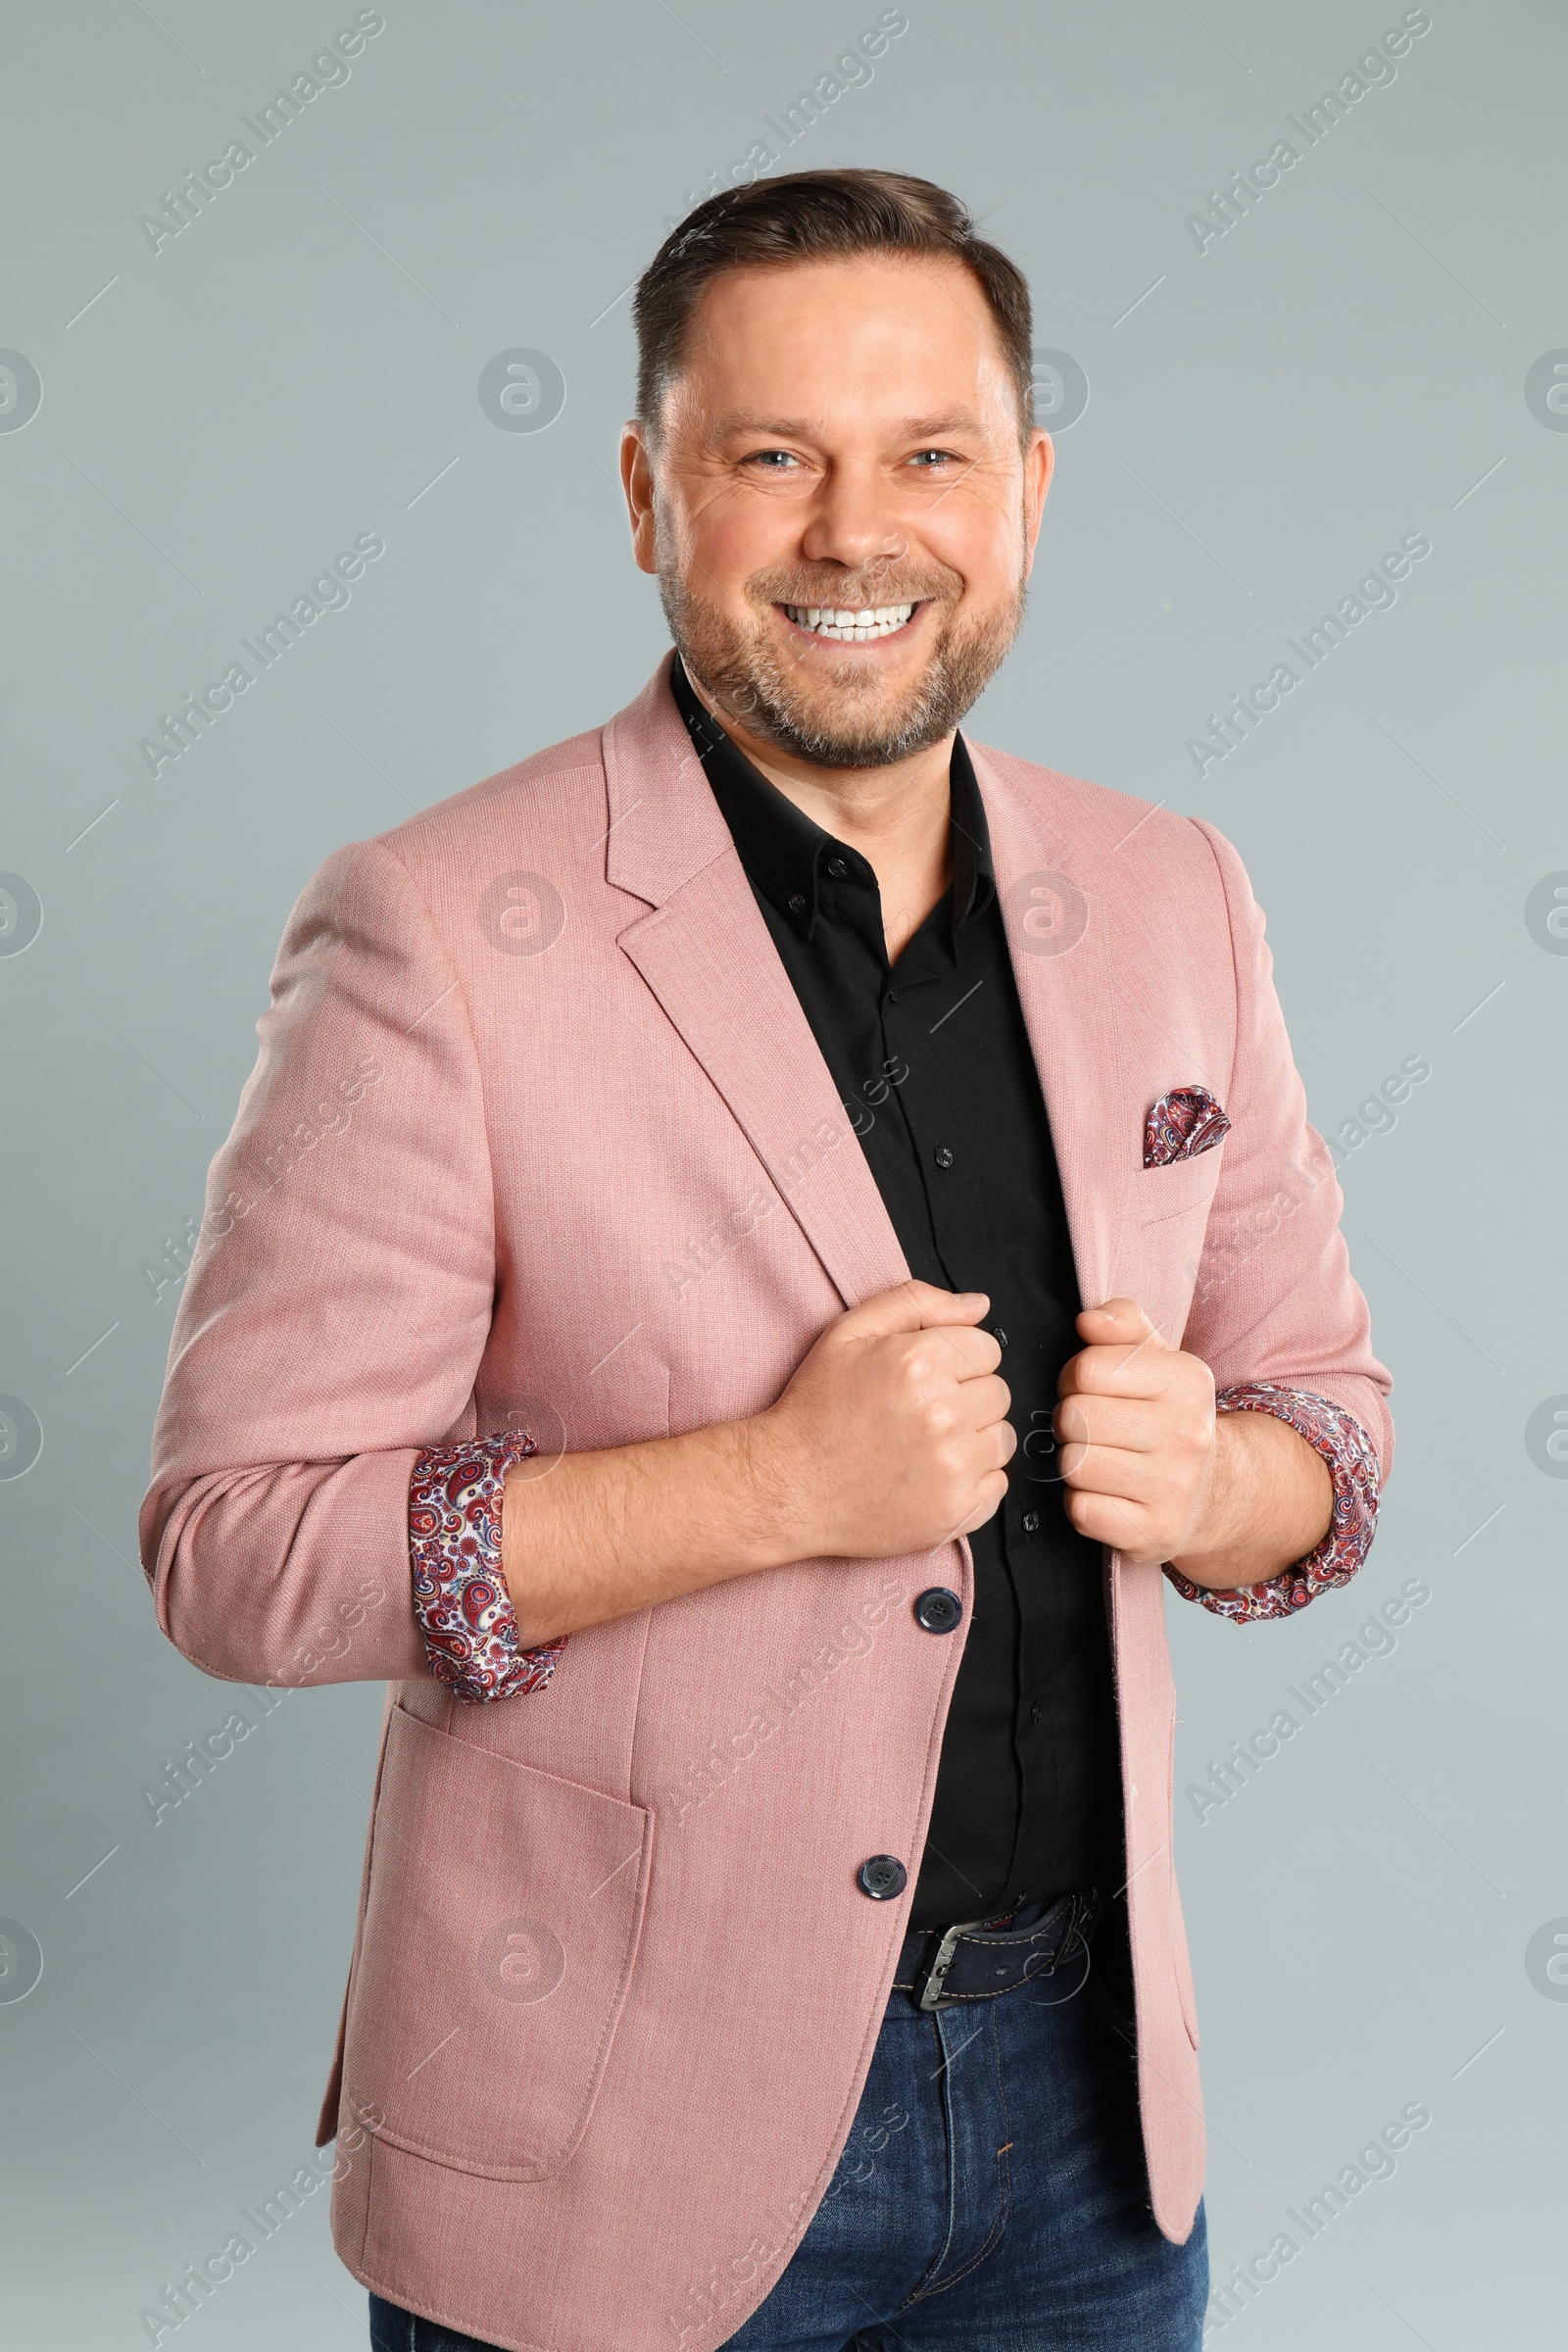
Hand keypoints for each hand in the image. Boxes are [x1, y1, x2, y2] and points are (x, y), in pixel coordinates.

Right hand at [756, 1280, 1014, 1558]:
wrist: (789, 1484)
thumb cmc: (815, 1411)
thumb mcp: (849, 1332)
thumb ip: (917, 1303)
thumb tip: (977, 1305)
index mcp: (920, 1361)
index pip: (988, 1349)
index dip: (958, 1360)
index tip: (930, 1378)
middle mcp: (942, 1412)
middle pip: (999, 1392)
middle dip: (967, 1397)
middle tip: (922, 1412)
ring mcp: (953, 1464)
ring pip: (1002, 1438)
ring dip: (974, 1439)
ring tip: (926, 1444)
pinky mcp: (956, 1509)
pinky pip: (999, 1484)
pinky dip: (974, 1480)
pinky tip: (933, 1474)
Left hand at [1054, 1298, 1217, 1563]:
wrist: (1213, 1492)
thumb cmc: (1167, 1416)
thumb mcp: (1155, 1357)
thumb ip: (1122, 1321)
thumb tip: (1089, 1321)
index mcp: (1187, 1380)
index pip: (1087, 1369)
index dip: (1076, 1378)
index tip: (1094, 1391)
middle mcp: (1189, 1434)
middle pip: (1074, 1417)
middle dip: (1071, 1422)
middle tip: (1094, 1429)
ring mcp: (1175, 1488)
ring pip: (1074, 1464)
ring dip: (1075, 1464)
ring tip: (1102, 1461)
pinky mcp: (1155, 1532)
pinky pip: (1082, 1510)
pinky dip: (1084, 1504)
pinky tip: (1108, 1495)